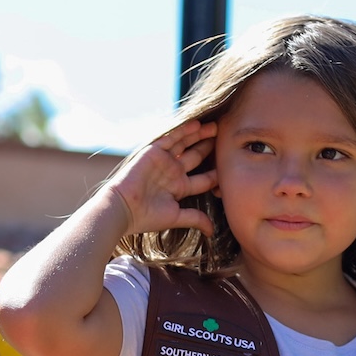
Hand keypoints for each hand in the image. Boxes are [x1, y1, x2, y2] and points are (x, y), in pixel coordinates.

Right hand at [106, 120, 218, 236]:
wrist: (123, 208)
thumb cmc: (147, 216)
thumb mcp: (176, 217)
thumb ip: (196, 218)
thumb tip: (212, 231)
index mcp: (179, 188)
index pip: (203, 178)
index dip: (217, 172)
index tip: (232, 165)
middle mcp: (172, 173)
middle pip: (196, 157)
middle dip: (209, 148)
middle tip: (225, 137)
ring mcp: (163, 161)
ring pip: (185, 144)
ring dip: (199, 135)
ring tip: (215, 126)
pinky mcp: (153, 152)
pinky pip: (171, 138)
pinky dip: (183, 131)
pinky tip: (196, 124)